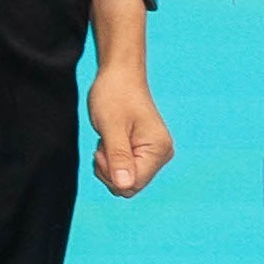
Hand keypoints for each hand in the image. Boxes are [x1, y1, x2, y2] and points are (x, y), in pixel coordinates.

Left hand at [92, 52, 173, 198]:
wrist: (119, 76)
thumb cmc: (114, 96)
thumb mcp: (111, 127)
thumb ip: (118, 157)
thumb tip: (125, 186)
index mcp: (159, 150)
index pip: (132, 184)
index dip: (110, 173)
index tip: (101, 151)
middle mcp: (162, 155)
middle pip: (129, 186)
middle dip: (108, 170)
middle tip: (102, 145)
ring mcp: (154, 154)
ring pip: (125, 180)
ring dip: (108, 164)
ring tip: (107, 140)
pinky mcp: (144, 152)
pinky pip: (124, 170)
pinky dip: (111, 160)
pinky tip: (109, 141)